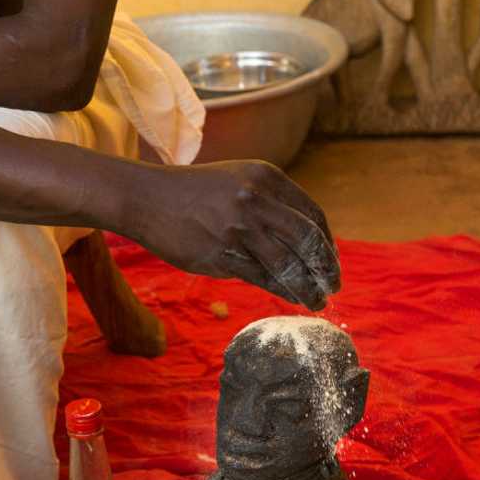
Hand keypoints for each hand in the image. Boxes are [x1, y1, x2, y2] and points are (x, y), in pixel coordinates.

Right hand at [139, 161, 340, 309]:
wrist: (146, 199)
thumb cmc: (193, 193)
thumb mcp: (238, 181)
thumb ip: (270, 203)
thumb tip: (303, 240)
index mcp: (266, 178)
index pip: (312, 216)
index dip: (327, 244)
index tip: (330, 262)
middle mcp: (256, 201)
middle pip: (307, 241)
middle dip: (326, 268)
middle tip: (334, 285)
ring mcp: (238, 229)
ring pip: (287, 265)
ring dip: (308, 287)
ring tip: (317, 301)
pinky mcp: (219, 254)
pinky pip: (260, 278)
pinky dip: (281, 291)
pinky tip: (290, 298)